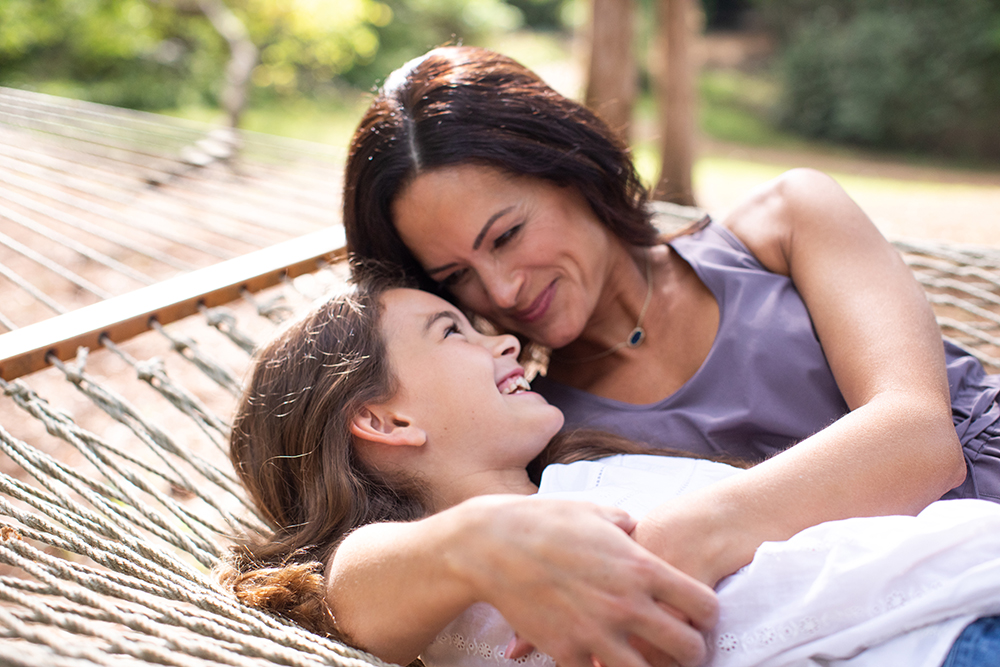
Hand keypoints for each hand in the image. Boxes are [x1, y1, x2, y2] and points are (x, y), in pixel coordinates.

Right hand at [448, 495, 717, 666]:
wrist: (493, 543)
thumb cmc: (544, 521)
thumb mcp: (594, 512)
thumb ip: (624, 524)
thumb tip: (634, 528)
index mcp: (640, 567)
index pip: (703, 604)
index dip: (707, 616)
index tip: (698, 619)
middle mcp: (626, 603)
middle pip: (687, 648)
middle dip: (691, 654)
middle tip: (680, 651)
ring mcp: (596, 631)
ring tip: (644, 662)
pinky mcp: (565, 650)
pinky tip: (600, 663)